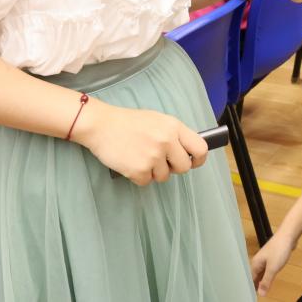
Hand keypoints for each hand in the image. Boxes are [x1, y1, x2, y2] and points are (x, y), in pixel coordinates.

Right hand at [71, 100, 207, 185]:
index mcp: (173, 127)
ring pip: (164, 177)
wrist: (101, 125)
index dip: (198, 159)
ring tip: (140, 156)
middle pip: (183, 167)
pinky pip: (146, 182)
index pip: (200, 148)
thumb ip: (173, 134)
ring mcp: (153, 157)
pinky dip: (138, 176)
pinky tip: (130, 162)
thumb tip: (187, 151)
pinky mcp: (139, 170)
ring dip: (153, 172)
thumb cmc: (129, 123)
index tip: (193, 162)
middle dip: (173, 167)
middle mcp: (166, 141)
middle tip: (159, 160)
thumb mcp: (157, 120)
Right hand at [251, 229, 296, 294]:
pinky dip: (267, 275)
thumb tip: (260, 293)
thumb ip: (266, 281)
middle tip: (258, 294)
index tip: (252, 296)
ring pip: (261, 272)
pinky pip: (267, 268)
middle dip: (256, 285)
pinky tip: (270, 279)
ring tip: (262, 290)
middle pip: (255, 276)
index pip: (251, 279)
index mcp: (255, 263)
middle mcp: (258, 261)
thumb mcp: (272, 268)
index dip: (252, 288)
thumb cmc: (279, 249)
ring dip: (261, 280)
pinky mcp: (272, 257)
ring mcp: (265, 258)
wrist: (288, 235)